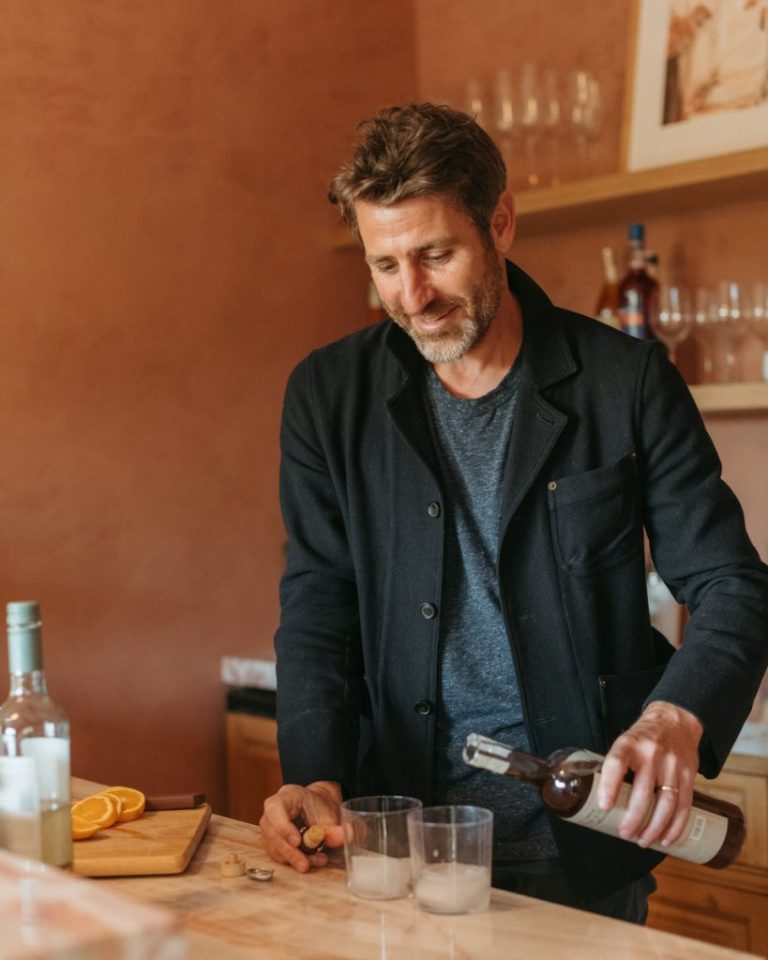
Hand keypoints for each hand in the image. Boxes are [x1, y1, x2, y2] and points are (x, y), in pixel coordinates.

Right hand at [260, 780, 343, 871]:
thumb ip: (334, 827)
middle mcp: (271, 813)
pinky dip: (294, 861)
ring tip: (317, 860)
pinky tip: (310, 861)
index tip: (297, 841)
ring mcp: (269, 828)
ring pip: (275, 848)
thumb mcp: (329, 814)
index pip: (275, 809)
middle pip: (273, 833)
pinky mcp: (272, 843)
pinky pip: (278, 855)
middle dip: (290, 852)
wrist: (317, 809)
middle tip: (305, 864)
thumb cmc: (320, 808)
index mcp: (285, 797)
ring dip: (294, 859)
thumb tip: (346, 835)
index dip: (283, 826)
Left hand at [597, 700, 702, 849]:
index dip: (609, 786)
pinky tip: (666, 838)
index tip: (604, 807)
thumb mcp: (625, 742)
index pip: (616, 763)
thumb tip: (602, 800)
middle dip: (634, 818)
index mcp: (630, 744)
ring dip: (655, 828)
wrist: (675, 721)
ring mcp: (673, 765)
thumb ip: (617, 767)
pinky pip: (684, 806)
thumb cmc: (643, 738)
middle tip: (625, 833)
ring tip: (643, 841)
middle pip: (644, 792)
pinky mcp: (689, 775)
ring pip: (666, 803)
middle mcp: (652, 754)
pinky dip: (675, 826)